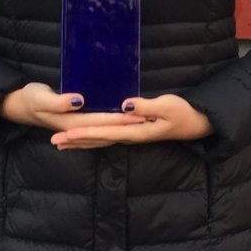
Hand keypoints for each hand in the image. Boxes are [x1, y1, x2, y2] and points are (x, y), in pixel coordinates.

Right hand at [0, 82, 145, 135]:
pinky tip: (120, 126)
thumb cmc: (30, 99)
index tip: (140, 114)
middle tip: (151, 118)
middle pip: (108, 129)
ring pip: (105, 133)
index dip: (122, 118)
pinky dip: (111, 130)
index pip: (103, 121)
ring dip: (122, 129)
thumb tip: (78, 101)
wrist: (19, 106)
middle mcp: (77, 128)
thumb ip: (59, 101)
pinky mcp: (77, 124)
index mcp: (72, 122)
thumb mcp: (41, 97)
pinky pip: (99, 131)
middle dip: (128, 124)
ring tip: (142, 123)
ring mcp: (77, 128)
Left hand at [51, 94, 213, 150]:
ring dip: (80, 143)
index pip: (105, 133)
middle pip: (98, 141)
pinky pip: (107, 138)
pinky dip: (92, 139)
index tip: (67, 133)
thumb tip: (125, 106)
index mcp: (136, 131)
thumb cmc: (184, 113)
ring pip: (100, 142)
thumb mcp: (168, 106)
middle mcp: (130, 137)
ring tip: (61, 144)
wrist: (197, 124)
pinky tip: (83, 139)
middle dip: (76, 141)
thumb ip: (147, 106)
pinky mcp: (133, 133)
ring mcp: (131, 136)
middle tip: (53, 142)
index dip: (85, 133)